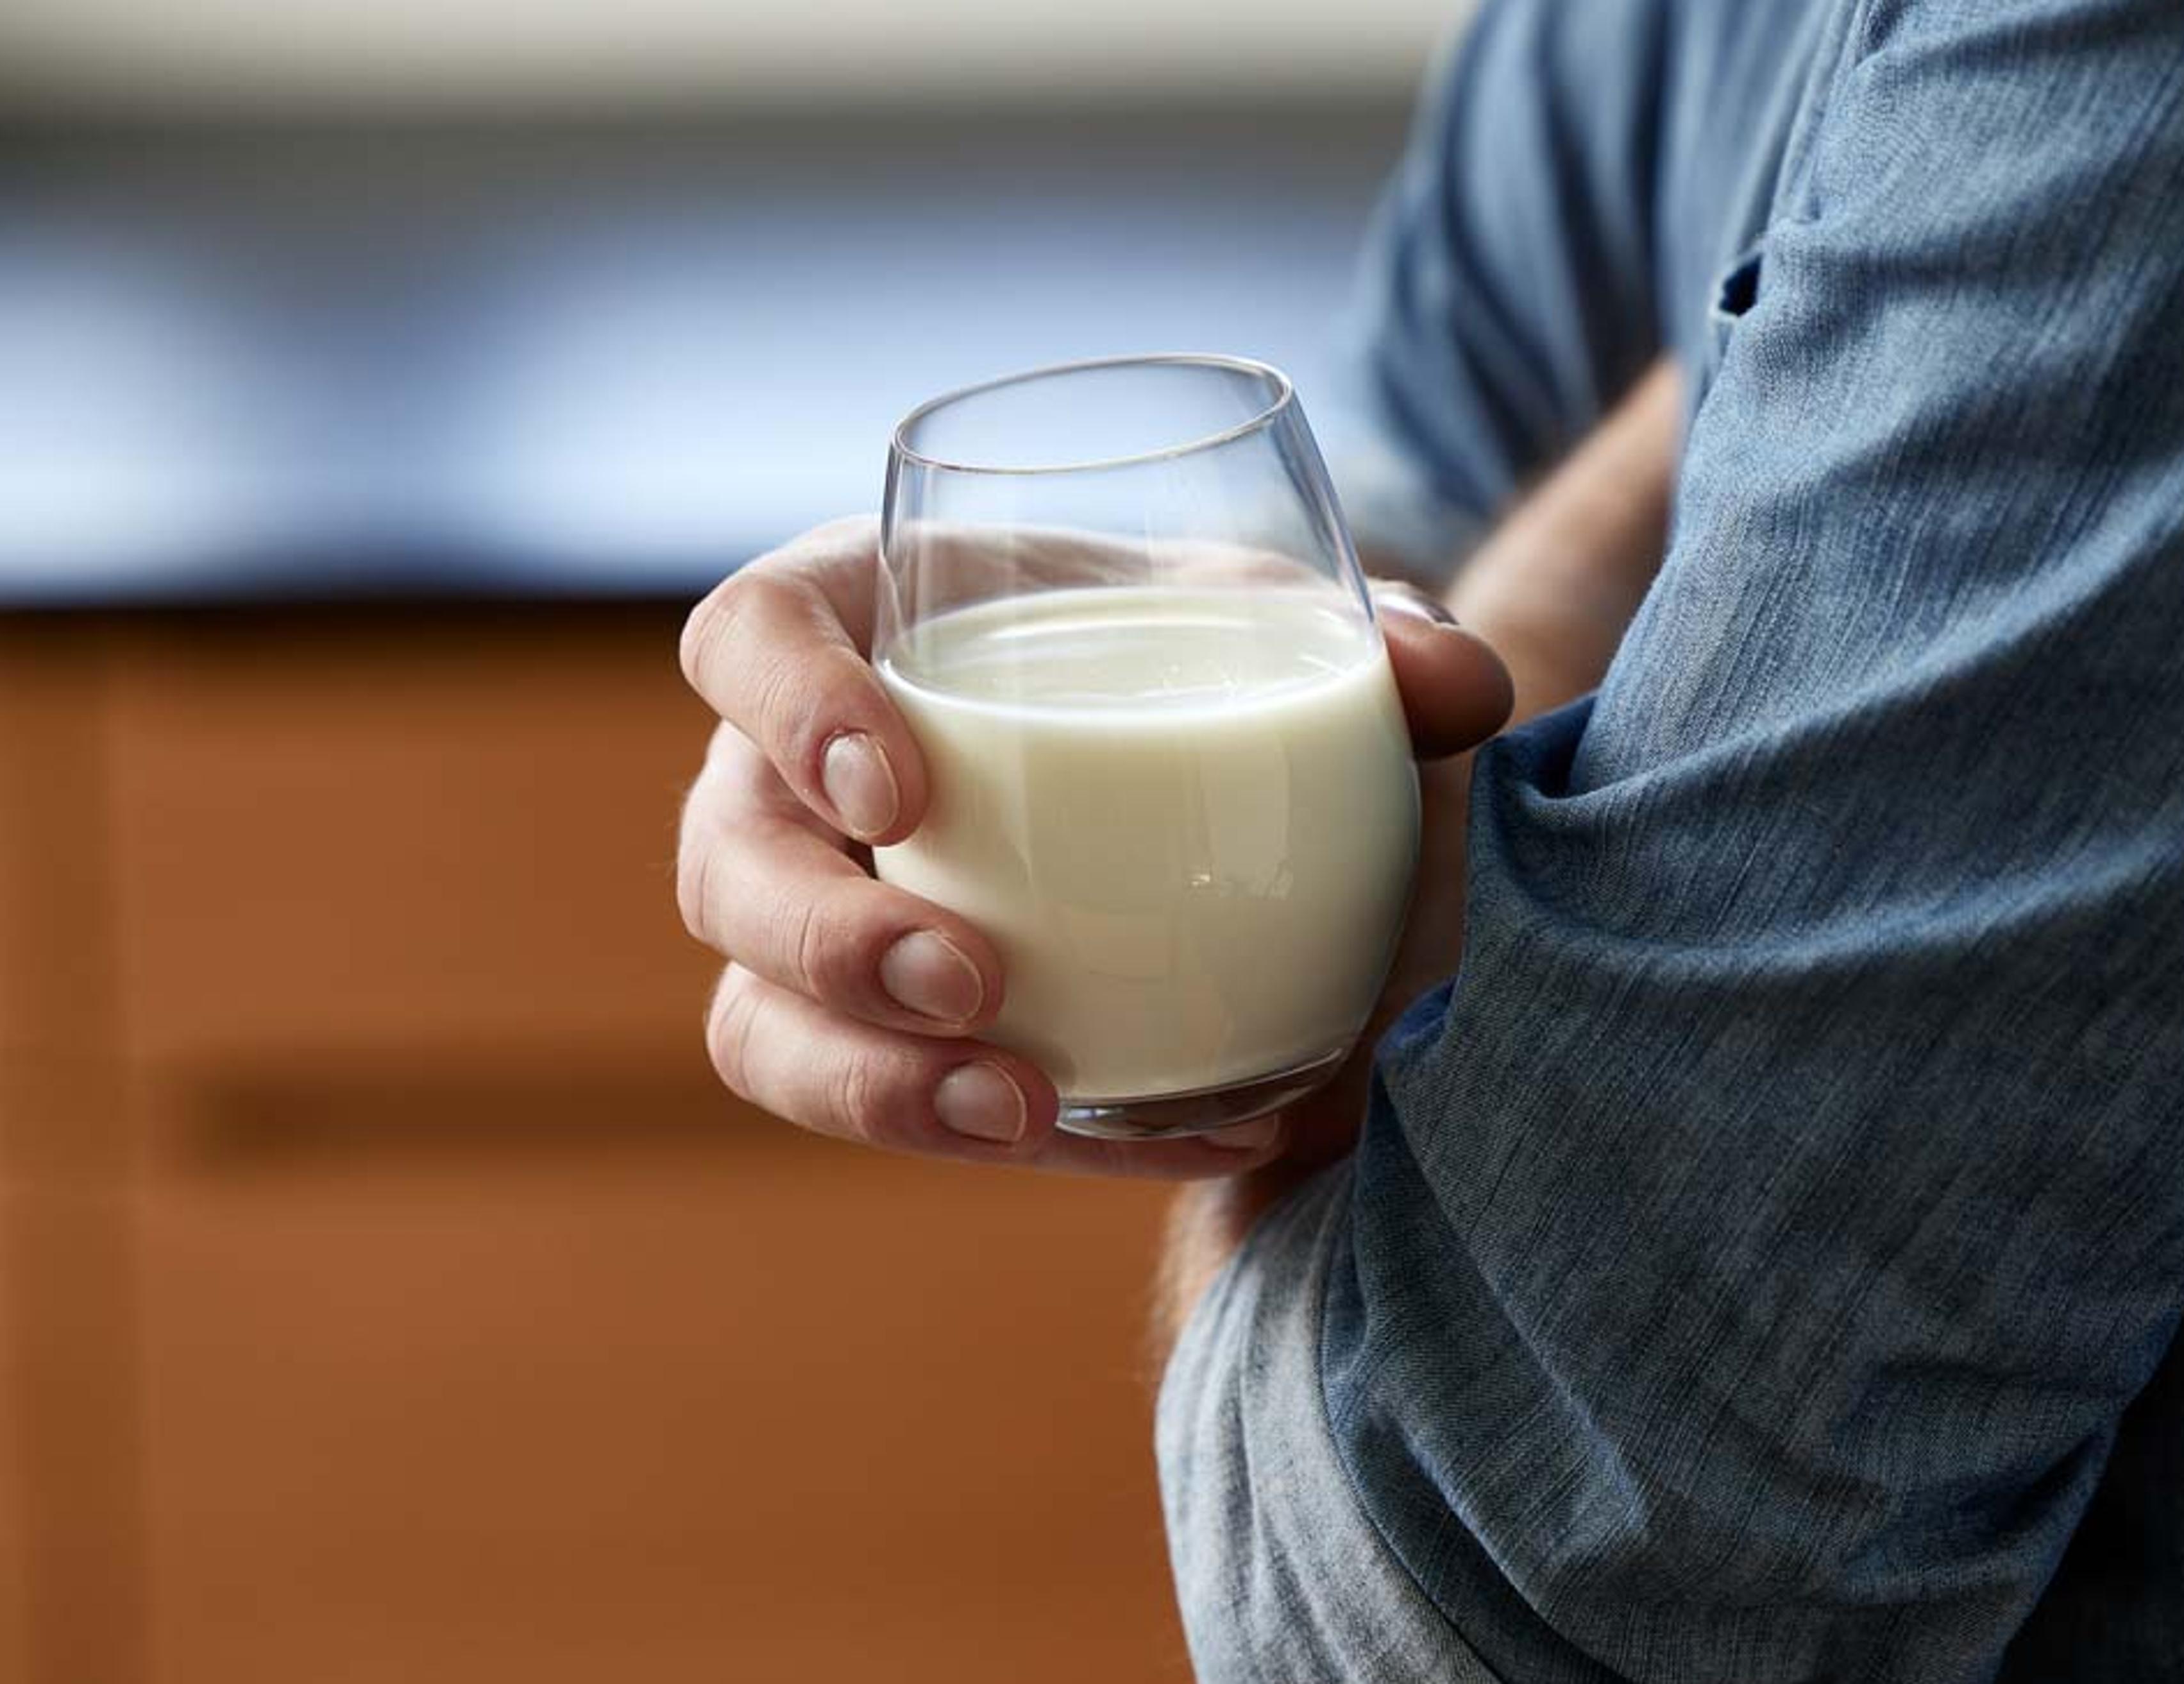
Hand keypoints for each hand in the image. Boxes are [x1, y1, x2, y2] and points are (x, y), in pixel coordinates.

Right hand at [676, 517, 1510, 1176]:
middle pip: (729, 867)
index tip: (899, 782)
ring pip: (762, 1027)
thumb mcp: (1271, 629)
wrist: (1190, 781)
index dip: (787, 704)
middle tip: (973, 982)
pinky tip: (1183, 1145)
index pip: (745, 637)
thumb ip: (1371, 641)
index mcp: (853, 627)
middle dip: (826, 939)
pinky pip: (897, 1113)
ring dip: (874, 1086)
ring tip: (1021, 1108)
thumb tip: (1454, 682)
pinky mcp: (883, 1044)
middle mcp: (791, 787)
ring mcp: (818, 928)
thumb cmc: (1187, 661)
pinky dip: (1021, 1145)